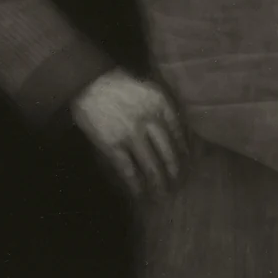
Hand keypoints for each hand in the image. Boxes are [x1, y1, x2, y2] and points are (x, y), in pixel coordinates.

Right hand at [70, 68, 188, 198]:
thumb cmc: (119, 84)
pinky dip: (135, 184)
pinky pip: (128, 170)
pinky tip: (139, 194)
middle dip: (175, 172)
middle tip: (179, 184)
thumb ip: (164, 108)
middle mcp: (151, 121)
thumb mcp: (149, 89)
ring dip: (158, 183)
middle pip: (168, 153)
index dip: (185, 151)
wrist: (89, 82)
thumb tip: (178, 133)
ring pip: (151, 165)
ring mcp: (132, 135)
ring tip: (162, 195)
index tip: (188, 163)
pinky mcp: (113, 146)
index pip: (179, 133)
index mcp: (162, 105)